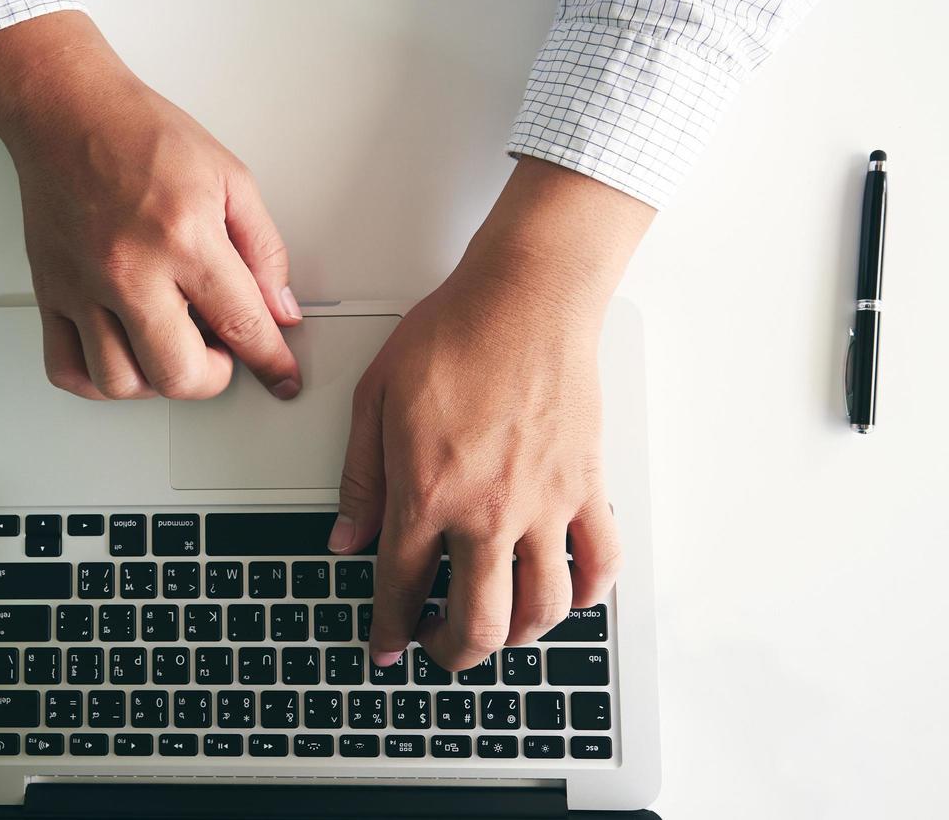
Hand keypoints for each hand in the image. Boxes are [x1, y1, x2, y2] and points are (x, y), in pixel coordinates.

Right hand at [0, 12, 302, 399]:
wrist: (68, 112)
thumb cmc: (141, 134)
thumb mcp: (230, 178)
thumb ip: (264, 249)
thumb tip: (280, 309)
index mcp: (185, 237)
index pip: (242, 325)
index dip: (271, 362)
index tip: (281, 377)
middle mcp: (130, 269)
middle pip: (178, 373)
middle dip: (214, 377)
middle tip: (221, 353)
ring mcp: (83, 287)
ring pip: (120, 383)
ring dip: (157, 381)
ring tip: (172, 348)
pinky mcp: (51, 293)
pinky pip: (66, 369)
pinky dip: (98, 382)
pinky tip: (123, 357)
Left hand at [329, 157, 653, 670]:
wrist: (526, 295)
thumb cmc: (454, 332)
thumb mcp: (375, 398)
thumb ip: (360, 478)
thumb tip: (347, 538)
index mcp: (427, 493)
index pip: (402, 589)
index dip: (390, 630)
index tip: (387, 645)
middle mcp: (488, 512)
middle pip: (477, 624)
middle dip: (451, 652)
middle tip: (439, 647)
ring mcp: (545, 505)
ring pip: (541, 610)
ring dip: (515, 637)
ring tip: (497, 630)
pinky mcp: (588, 487)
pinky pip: (601, 563)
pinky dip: (587, 593)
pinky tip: (567, 593)